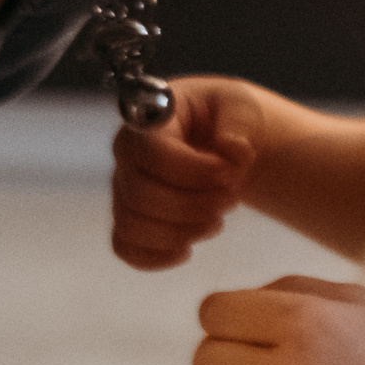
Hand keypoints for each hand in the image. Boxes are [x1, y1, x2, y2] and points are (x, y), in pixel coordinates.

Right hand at [110, 75, 263, 269]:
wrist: (222, 142)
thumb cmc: (226, 120)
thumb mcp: (240, 107)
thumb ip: (238, 123)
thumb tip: (232, 147)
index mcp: (150, 120)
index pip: (152, 151)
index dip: (192, 171)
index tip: (228, 173)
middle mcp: (127, 154)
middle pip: (140, 194)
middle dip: (193, 205)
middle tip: (230, 199)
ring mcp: (123, 188)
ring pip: (131, 225)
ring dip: (179, 232)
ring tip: (216, 221)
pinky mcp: (128, 218)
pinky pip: (125, 247)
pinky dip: (155, 256)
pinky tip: (187, 249)